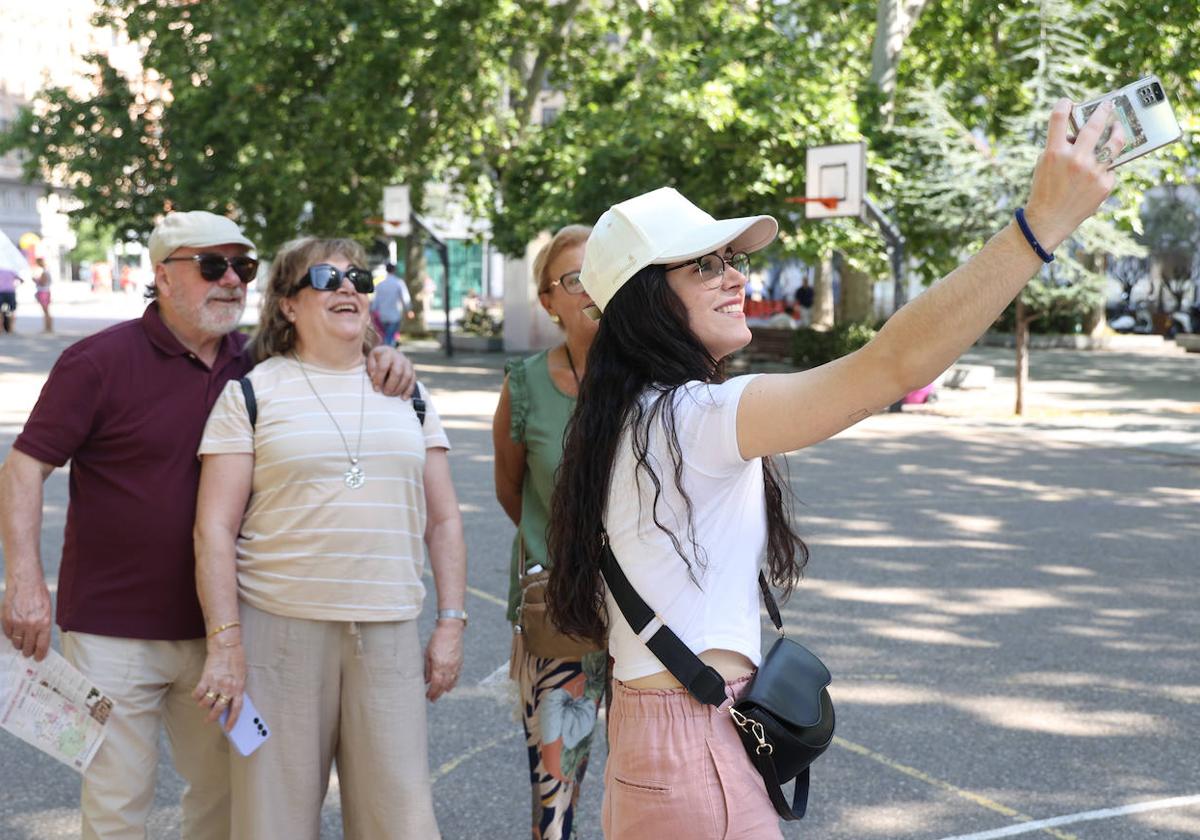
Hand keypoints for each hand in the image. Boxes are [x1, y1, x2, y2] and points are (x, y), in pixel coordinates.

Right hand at [2, 576, 52, 660]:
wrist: (25, 581)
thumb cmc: (39, 594)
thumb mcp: (47, 610)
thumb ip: (44, 626)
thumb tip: (41, 641)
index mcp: (44, 623)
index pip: (42, 646)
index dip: (39, 655)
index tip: (38, 659)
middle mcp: (31, 625)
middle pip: (28, 647)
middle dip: (28, 652)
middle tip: (27, 652)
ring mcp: (18, 623)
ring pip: (16, 643)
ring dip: (19, 644)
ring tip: (21, 640)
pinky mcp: (6, 619)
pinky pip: (7, 634)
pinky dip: (10, 634)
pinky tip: (14, 630)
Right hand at [192, 642, 245, 730]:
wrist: (226, 646)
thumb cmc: (236, 660)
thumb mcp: (242, 676)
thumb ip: (236, 689)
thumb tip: (230, 703)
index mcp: (238, 688)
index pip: (236, 709)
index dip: (232, 720)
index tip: (229, 729)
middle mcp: (227, 688)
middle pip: (218, 709)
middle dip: (213, 717)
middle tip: (209, 720)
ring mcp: (216, 684)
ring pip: (206, 703)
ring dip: (204, 706)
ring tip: (204, 704)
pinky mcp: (205, 679)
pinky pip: (198, 693)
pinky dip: (196, 697)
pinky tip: (197, 695)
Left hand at [366, 345, 415, 397]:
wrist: (390, 353)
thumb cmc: (379, 358)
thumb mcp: (371, 358)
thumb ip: (371, 367)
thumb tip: (374, 377)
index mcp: (387, 354)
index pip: (384, 367)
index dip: (379, 379)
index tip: (376, 388)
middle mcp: (399, 358)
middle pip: (397, 372)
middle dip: (391, 385)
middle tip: (385, 393)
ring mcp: (407, 364)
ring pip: (407, 377)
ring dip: (399, 388)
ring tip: (392, 395)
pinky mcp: (412, 371)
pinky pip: (413, 381)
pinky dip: (409, 391)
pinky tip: (404, 398)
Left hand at [424, 620, 463, 701]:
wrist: (451, 628)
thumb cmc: (437, 639)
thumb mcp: (427, 653)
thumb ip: (427, 668)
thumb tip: (426, 680)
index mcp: (439, 665)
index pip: (436, 684)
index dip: (432, 692)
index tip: (427, 697)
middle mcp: (449, 667)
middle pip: (443, 686)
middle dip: (438, 694)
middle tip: (432, 699)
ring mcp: (456, 665)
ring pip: (451, 682)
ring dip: (445, 690)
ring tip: (440, 694)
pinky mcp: (460, 662)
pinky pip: (457, 676)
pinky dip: (453, 683)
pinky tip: (449, 686)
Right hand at [1024, 98, 1124, 250]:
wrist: (1049, 220)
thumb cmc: (1045, 191)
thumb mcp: (1044, 165)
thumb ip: (1059, 146)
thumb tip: (1080, 133)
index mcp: (1054, 152)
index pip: (1059, 117)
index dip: (1064, 105)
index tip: (1068, 102)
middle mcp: (1075, 159)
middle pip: (1094, 125)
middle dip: (1103, 111)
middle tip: (1108, 105)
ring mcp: (1092, 172)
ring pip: (1114, 143)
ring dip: (1118, 131)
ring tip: (1119, 126)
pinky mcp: (1104, 184)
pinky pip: (1110, 168)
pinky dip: (1104, 168)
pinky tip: (1097, 173)